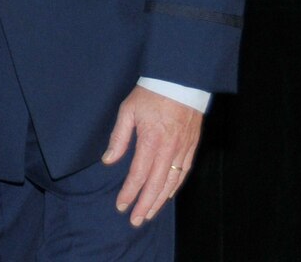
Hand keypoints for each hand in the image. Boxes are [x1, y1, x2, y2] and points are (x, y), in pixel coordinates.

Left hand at [102, 85, 202, 225]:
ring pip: (171, 183)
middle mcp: (169, 149)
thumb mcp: (127, 111)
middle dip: (144, 205)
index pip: (139, 174)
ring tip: (148, 214)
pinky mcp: (191, 147)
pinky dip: (175, 188)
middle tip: (135, 221)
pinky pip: (184, 173)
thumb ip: (118, 138)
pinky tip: (166, 196)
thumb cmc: (150, 93)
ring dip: (159, 201)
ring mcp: (182, 149)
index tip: (121, 206)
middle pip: (156, 185)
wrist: (180, 80)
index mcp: (151, 140)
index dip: (130, 192)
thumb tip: (108, 160)